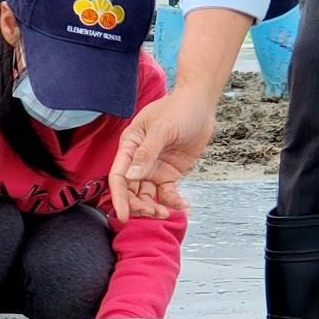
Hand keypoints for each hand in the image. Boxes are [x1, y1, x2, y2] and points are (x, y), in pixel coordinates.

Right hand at [110, 87, 215, 221]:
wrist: (201, 104)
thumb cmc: (179, 108)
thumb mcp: (162, 129)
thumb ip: (146, 153)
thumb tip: (131, 176)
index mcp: (130, 145)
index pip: (118, 175)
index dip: (119, 197)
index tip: (122, 214)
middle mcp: (139, 159)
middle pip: (131, 190)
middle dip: (139, 205)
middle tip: (152, 213)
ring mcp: (154, 168)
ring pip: (148, 195)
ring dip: (154, 207)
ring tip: (166, 212)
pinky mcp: (170, 173)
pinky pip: (168, 193)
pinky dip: (173, 202)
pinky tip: (183, 206)